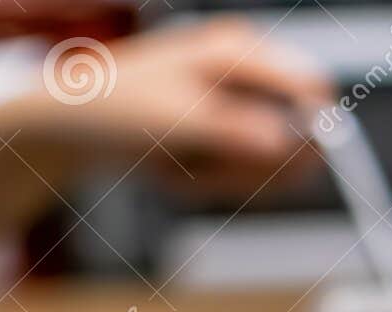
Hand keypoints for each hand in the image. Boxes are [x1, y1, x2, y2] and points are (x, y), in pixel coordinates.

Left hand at [0, 20, 329, 190]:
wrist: (77, 123)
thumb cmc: (118, 110)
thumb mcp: (179, 123)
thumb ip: (237, 134)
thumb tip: (290, 145)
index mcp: (241, 49)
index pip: (313, 90)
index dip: (311, 135)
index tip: (286, 167)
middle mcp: (248, 70)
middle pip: (299, 134)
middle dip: (257, 166)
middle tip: (207, 168)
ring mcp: (240, 102)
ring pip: (274, 162)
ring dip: (233, 178)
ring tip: (188, 166)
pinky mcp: (230, 131)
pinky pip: (249, 173)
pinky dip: (219, 182)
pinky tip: (188, 171)